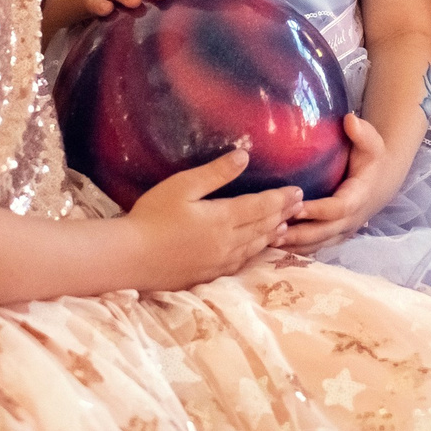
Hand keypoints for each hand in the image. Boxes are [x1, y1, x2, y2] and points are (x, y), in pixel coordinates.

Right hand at [115, 147, 300, 290]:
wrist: (130, 258)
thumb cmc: (152, 216)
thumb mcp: (183, 186)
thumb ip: (216, 172)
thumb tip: (244, 155)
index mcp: (223, 218)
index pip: (262, 206)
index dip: (282, 198)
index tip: (298, 191)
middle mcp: (228, 242)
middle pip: (263, 227)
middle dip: (283, 215)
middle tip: (300, 206)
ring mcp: (218, 262)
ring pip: (254, 247)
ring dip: (272, 235)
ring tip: (285, 227)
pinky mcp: (207, 275)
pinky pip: (240, 263)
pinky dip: (254, 253)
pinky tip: (254, 250)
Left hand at [279, 115, 390, 250]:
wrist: (381, 182)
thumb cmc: (372, 159)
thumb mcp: (371, 143)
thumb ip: (362, 132)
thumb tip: (349, 119)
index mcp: (359, 197)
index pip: (338, 208)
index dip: (318, 210)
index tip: (295, 206)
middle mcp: (351, 219)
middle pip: (323, 233)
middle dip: (298, 234)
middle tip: (271, 230)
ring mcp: (342, 231)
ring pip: (317, 244)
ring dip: (293, 245)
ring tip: (266, 240)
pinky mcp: (333, 237)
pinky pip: (313, 247)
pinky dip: (295, 250)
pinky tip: (272, 247)